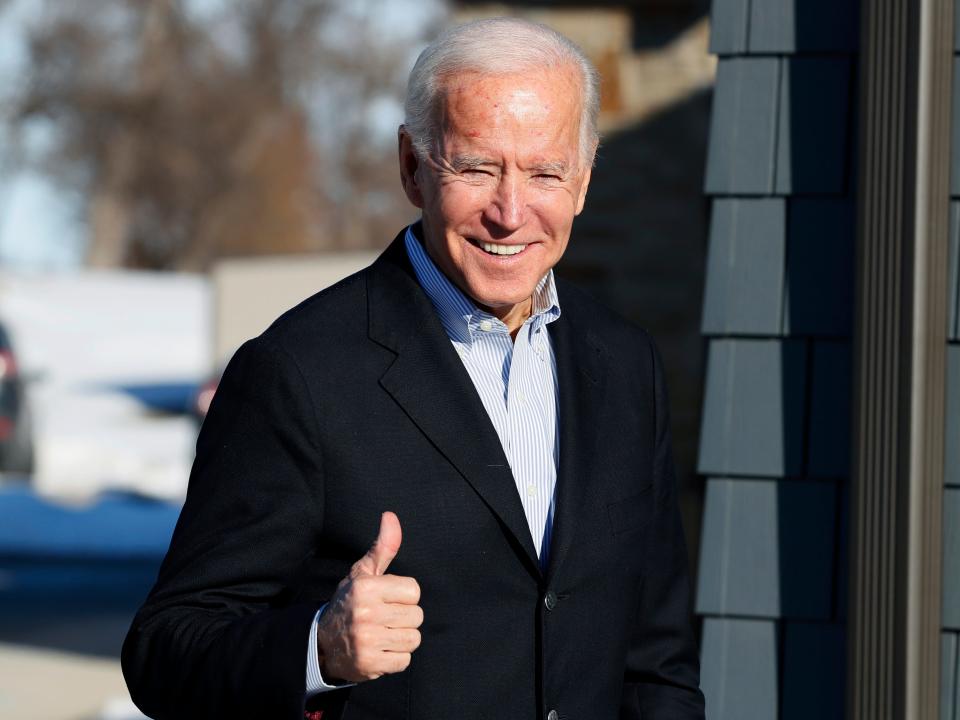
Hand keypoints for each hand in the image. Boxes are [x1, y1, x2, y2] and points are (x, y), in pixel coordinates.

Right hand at [316, 511, 422, 682]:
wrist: (322, 643)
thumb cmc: (350, 602)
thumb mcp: (363, 573)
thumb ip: (382, 547)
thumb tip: (390, 516)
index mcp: (366, 587)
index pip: (414, 591)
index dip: (404, 596)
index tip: (388, 599)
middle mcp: (365, 612)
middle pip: (417, 616)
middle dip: (404, 618)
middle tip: (385, 618)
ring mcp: (367, 640)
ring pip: (413, 639)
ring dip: (401, 639)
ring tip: (383, 634)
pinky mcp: (370, 664)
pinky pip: (404, 660)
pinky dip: (395, 658)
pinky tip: (380, 650)